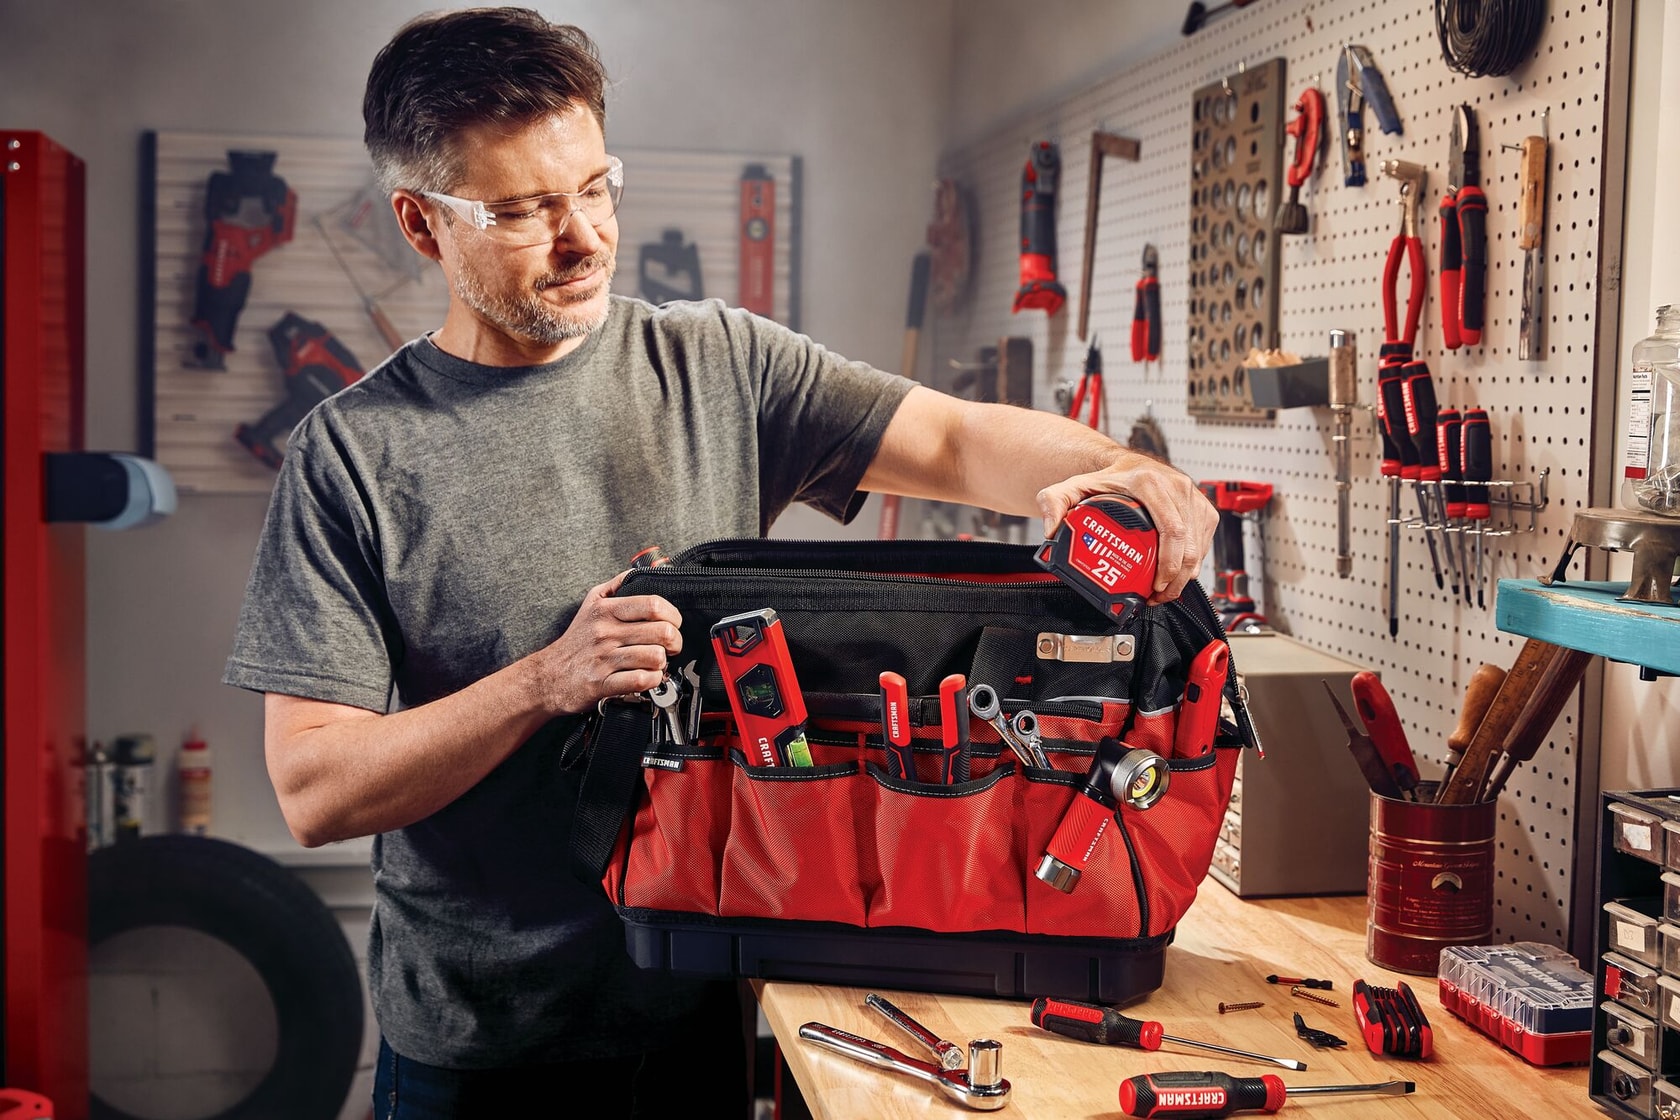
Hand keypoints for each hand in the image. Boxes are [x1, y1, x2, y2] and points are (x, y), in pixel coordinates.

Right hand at [529, 571, 682, 713]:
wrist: (549, 675)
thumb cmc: (577, 640)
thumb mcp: (591, 603)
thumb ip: (618, 584)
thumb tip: (645, 571)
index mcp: (606, 610)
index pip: (653, 605)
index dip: (673, 615)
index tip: (673, 623)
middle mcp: (605, 632)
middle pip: (662, 633)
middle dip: (675, 642)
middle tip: (671, 646)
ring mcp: (604, 659)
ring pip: (656, 657)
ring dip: (663, 663)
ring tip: (655, 662)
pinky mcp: (603, 683)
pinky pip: (642, 680)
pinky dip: (652, 680)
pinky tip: (647, 676)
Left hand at [1037, 455, 1217, 603]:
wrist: (1127, 465)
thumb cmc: (1106, 478)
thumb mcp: (1073, 487)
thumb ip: (1053, 502)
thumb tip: (1052, 530)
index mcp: (1151, 483)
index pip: (1172, 529)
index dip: (1169, 562)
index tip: (1156, 583)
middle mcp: (1177, 487)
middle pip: (1189, 544)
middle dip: (1176, 578)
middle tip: (1157, 596)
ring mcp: (1193, 498)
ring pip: (1199, 546)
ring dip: (1185, 575)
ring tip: (1163, 592)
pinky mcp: (1203, 508)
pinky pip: (1204, 542)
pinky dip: (1193, 564)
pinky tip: (1176, 576)